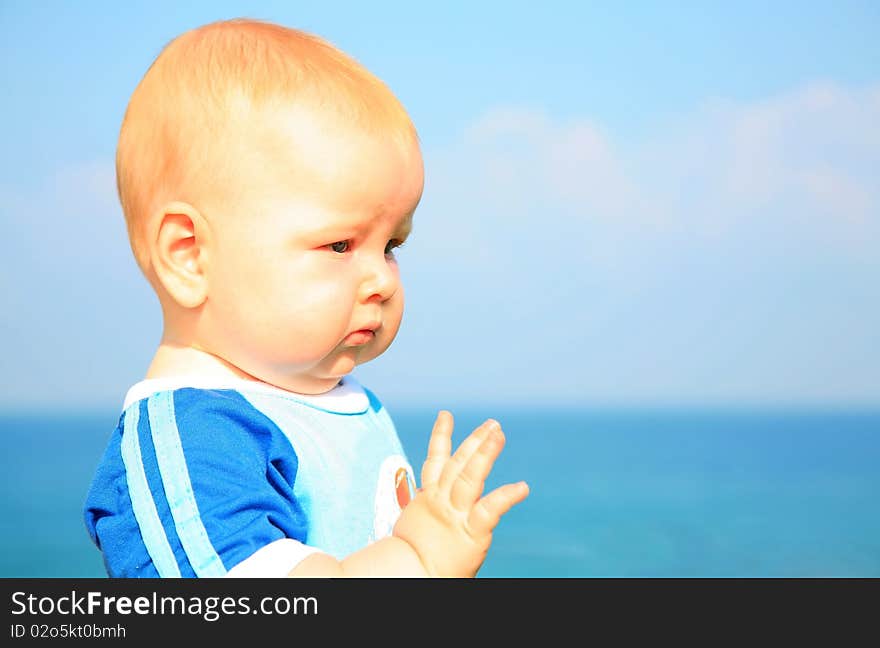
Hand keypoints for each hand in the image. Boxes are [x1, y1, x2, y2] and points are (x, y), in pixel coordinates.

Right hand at [392, 410, 528, 576]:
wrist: (410, 576)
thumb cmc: (414, 557)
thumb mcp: (418, 523)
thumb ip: (427, 505)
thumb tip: (425, 494)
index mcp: (430, 498)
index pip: (436, 460)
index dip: (441, 436)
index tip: (446, 414)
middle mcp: (442, 500)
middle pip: (458, 463)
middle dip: (475, 441)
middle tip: (493, 423)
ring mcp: (455, 514)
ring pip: (470, 477)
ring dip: (484, 453)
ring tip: (498, 434)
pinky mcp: (471, 532)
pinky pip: (490, 510)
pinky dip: (506, 497)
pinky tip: (523, 487)